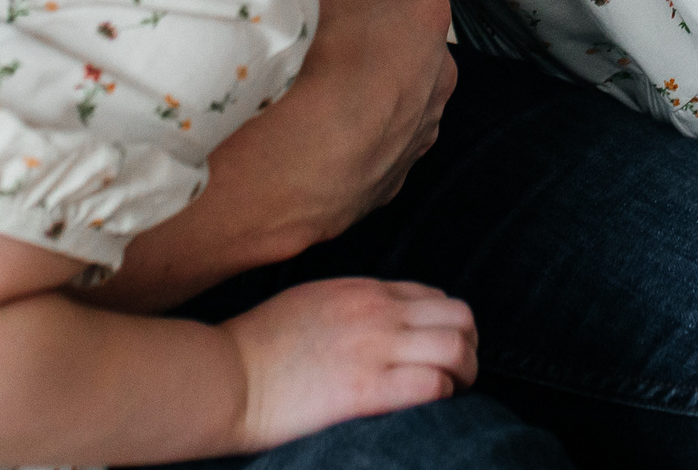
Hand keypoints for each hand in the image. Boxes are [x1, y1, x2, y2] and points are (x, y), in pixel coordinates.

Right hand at [90, 0, 454, 310]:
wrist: (294, 163)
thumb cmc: (307, 58)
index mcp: (426, 11)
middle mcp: (441, 68)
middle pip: (403, 19)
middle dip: (363, 6)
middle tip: (318, 7)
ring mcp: (424, 124)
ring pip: (397, 77)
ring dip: (364, 63)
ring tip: (315, 66)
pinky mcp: (401, 170)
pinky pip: (383, 128)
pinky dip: (359, 116)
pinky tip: (317, 116)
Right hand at [224, 278, 477, 451]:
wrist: (226, 375)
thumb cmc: (258, 347)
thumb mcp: (311, 303)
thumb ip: (350, 307)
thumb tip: (376, 325)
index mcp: (362, 289)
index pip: (434, 296)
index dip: (447, 326)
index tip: (438, 353)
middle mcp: (377, 311)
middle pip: (460, 316)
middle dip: (470, 347)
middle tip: (459, 375)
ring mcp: (374, 347)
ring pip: (458, 348)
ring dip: (465, 374)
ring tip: (453, 394)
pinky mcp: (366, 388)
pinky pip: (433, 384)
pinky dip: (444, 396)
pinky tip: (430, 408)